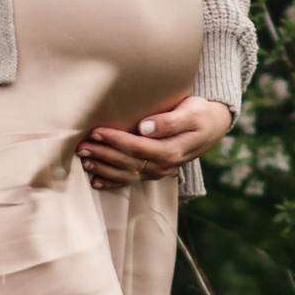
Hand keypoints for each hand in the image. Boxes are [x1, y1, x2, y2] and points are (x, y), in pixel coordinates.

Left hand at [80, 94, 232, 187]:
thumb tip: (145, 127)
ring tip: (84, 160)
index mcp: (172, 151)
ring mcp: (158, 171)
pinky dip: (112, 182)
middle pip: (128, 163)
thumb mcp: (191, 112)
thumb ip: (169, 121)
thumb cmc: (200, 114)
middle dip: (103, 155)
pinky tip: (96, 180)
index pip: (137, 147)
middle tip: (82, 146)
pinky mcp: (154, 171)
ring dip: (103, 169)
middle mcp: (164, 166)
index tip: (97, 132)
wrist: (213, 126)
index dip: (116, 141)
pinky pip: (131, 181)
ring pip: (126, 174)